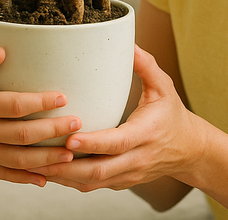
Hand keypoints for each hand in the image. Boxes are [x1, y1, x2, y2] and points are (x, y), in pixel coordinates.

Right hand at [0, 47, 80, 185]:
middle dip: (52, 131)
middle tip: (77, 124)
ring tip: (70, 155)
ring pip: (18, 161)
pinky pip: (5, 175)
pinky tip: (46, 178)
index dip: (40, 103)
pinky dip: (26, 178)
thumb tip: (3, 50)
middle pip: (22, 136)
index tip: (63, 97)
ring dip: (46, 160)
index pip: (15, 106)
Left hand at [35, 46, 204, 191]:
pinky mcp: (121, 181)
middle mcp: (137, 158)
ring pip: (92, 182)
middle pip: (100, 171)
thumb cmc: (172, 115)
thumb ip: (146, 65)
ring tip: (38, 165)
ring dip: (65, 176)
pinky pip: (93, 186)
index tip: (70, 139)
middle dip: (68, 167)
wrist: (189, 150)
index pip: (117, 143)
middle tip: (41, 155)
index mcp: (146, 134)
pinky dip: (71, 181)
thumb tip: (129, 42)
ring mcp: (128, 174)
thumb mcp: (164, 87)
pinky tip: (51, 171)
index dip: (93, 143)